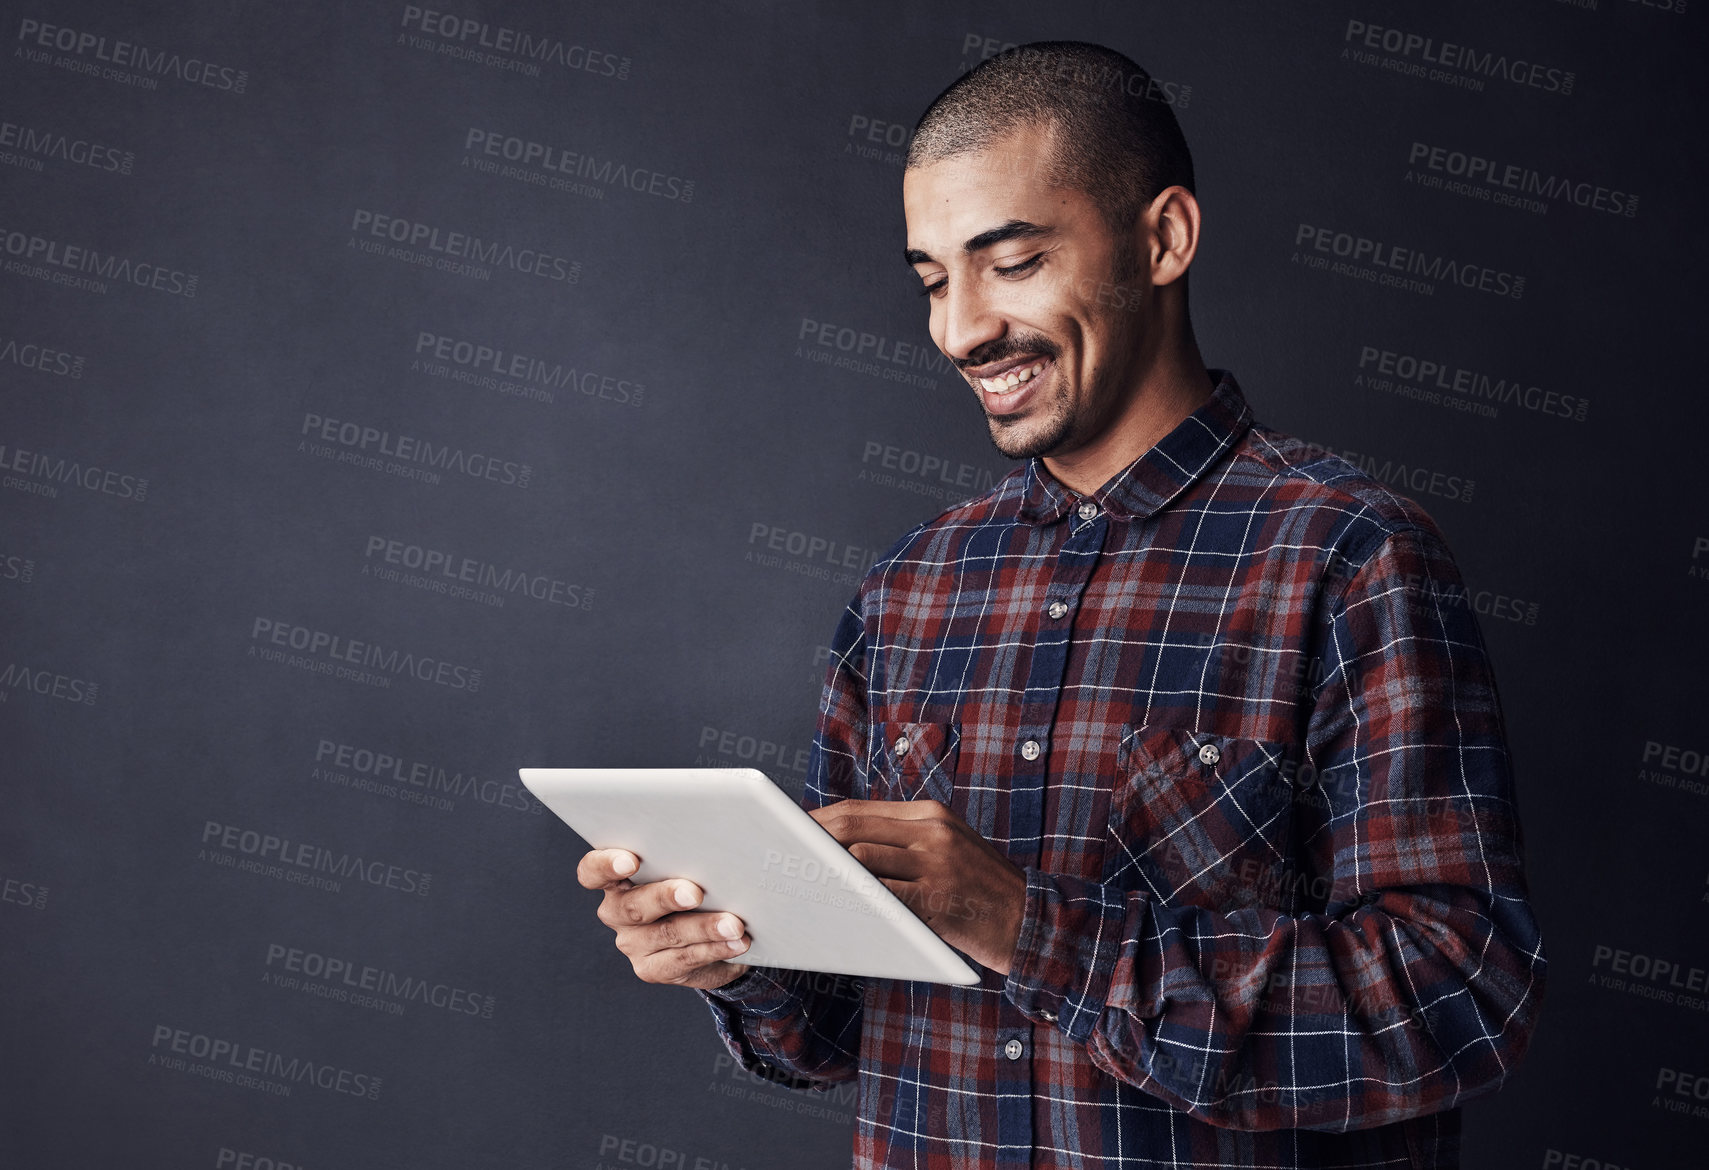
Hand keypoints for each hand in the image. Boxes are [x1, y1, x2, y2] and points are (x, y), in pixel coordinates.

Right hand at [577, 848, 752, 989]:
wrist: (713, 934)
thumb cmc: (699, 887)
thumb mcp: (688, 868)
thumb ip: (688, 858)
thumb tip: (718, 846)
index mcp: (618, 880)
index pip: (593, 872)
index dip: (605, 865)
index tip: (630, 861)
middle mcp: (618, 912)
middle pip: (633, 906)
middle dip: (665, 897)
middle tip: (694, 893)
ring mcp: (633, 944)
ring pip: (666, 934)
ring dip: (704, 928)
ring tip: (733, 924)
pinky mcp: (653, 969)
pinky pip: (684, 959)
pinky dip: (714, 949)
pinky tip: (735, 942)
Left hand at [808, 799, 1025, 973]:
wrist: (1031, 919)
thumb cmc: (981, 889)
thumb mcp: (949, 847)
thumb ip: (903, 841)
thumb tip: (842, 848)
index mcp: (930, 814)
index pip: (859, 810)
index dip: (819, 821)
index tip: (790, 833)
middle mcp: (932, 830)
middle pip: (853, 827)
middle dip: (811, 841)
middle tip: (781, 856)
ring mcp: (936, 863)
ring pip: (861, 858)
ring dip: (825, 871)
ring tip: (799, 883)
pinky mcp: (937, 898)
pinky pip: (881, 895)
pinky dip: (852, 898)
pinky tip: (833, 906)